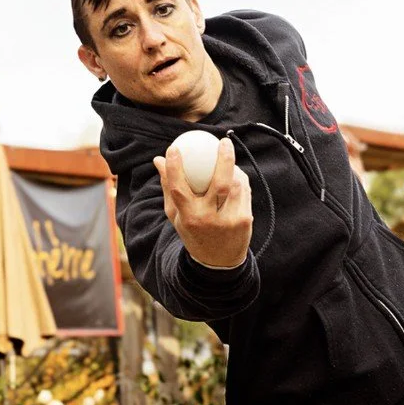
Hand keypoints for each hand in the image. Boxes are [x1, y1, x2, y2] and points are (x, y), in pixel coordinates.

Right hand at [154, 138, 252, 270]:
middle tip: (223, 142)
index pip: (178, 188)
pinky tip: (236, 173)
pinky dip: (240, 180)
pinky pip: (244, 192)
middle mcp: (209, 218)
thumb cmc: (193, 231)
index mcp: (187, 217)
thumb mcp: (176, 214)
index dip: (175, 167)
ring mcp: (229, 220)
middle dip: (223, 159)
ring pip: (235, 184)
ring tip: (228, 155)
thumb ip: (168, 187)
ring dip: (233, 168)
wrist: (217, 262)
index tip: (174, 148)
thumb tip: (159, 160)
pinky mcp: (245, 220)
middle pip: (218, 183)